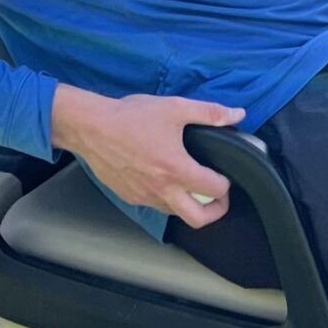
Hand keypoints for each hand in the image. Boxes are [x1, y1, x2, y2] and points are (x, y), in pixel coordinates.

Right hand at [50, 83, 243, 228]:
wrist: (90, 127)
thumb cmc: (131, 117)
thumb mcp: (175, 108)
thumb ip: (210, 112)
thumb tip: (237, 115)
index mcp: (177, 170)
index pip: (215, 190)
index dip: (227, 185)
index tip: (226, 175)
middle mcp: (162, 190)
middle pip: (198, 219)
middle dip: (215, 212)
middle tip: (218, 198)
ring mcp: (143, 197)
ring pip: (174, 214)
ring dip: (189, 205)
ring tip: (193, 187)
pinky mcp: (128, 197)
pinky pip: (154, 206)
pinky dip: (166, 199)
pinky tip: (165, 180)